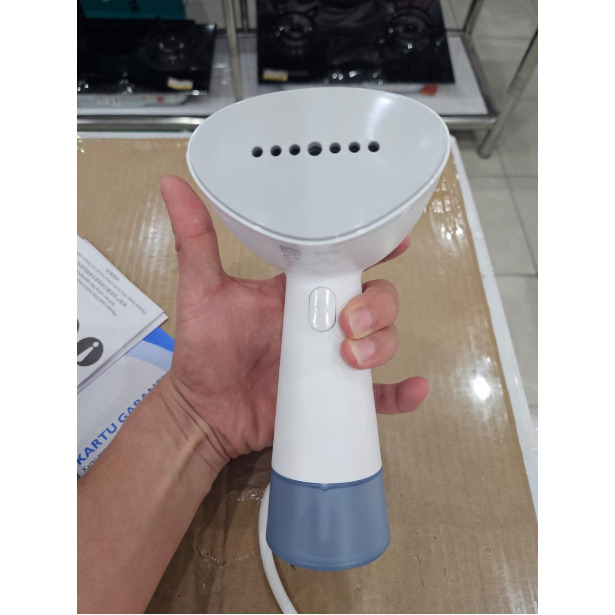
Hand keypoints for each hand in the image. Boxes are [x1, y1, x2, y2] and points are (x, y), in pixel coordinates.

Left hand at [158, 176, 429, 472]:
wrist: (205, 412)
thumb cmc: (205, 350)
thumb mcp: (203, 292)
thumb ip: (195, 242)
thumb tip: (173, 185)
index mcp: (299, 290)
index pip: (348, 261)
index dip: (377, 248)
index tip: (397, 240)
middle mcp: (323, 319)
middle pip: (376, 299)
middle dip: (377, 305)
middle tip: (348, 321)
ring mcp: (334, 358)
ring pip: (383, 339)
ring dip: (383, 343)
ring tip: (351, 357)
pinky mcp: (337, 394)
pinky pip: (378, 394)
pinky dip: (401, 393)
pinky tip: (414, 389)